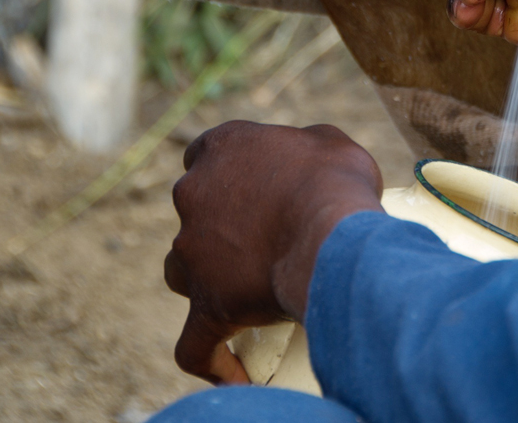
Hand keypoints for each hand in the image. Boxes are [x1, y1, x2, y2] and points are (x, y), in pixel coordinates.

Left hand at [163, 121, 383, 382]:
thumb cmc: (335, 183)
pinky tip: (230, 374)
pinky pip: (195, 343)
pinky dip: (209, 358)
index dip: (225, 172)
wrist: (331, 234)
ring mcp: (191, 252)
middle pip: (193, 212)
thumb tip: (310, 161)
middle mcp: (194, 194)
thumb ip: (306, 146)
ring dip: (204, 279)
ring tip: (242, 295)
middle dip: (218, 226)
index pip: (204, 153)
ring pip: (181, 271)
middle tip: (262, 240)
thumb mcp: (330, 144)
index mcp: (222, 148)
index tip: (250, 187)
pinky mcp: (205, 304)